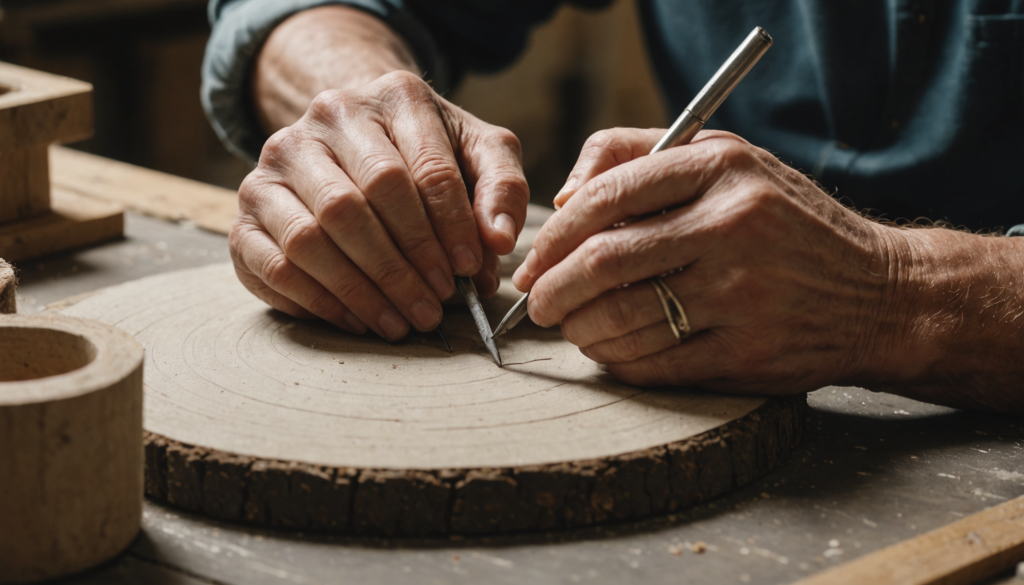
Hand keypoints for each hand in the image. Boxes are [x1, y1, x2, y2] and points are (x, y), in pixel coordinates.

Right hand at [229, 71, 527, 339]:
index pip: (423, 169)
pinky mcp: (248, 206)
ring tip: (403, 321)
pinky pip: (275, 263)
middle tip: (436, 307)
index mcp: (393, 97)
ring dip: (362, 290)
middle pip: (361, 203)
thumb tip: (500, 240)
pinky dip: (319, 300)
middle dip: (404, 266)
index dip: (449, 228)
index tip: (468, 271)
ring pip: (313, 236)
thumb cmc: (427, 154)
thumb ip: (502, 188)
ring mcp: (278, 160)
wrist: (355, 137)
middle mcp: (326, 118)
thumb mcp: (478, 154)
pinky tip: (359, 320)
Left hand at [514, 128, 906, 393]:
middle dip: (551, 289)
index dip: (553, 234)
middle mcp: (732, 225)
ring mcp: (742, 292)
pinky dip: (616, 361)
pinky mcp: (747, 350)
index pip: (606, 195)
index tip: (535, 259)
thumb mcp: (729, 161)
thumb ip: (641, 157)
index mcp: (720, 169)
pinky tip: (609, 352)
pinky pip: (654, 362)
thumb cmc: (785, 222)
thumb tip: (566, 197)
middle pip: (603, 260)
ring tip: (571, 328)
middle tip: (537, 304)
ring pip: (622, 317)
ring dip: (579, 329)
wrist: (879, 293)